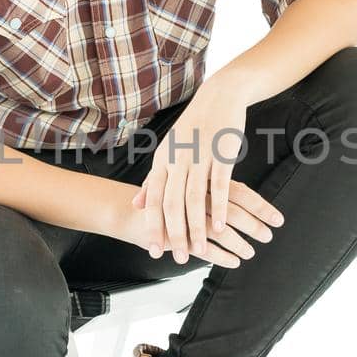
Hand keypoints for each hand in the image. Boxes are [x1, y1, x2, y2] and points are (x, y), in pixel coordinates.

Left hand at [125, 76, 284, 265]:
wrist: (219, 97)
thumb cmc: (193, 129)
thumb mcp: (168, 152)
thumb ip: (152, 179)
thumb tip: (136, 204)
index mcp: (162, 161)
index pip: (154, 200)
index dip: (153, 227)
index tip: (153, 250)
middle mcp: (177, 160)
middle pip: (171, 204)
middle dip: (173, 234)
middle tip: (179, 258)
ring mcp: (199, 158)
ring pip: (194, 199)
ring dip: (196, 227)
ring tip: (198, 250)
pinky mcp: (220, 155)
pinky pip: (218, 187)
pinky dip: (218, 209)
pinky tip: (220, 228)